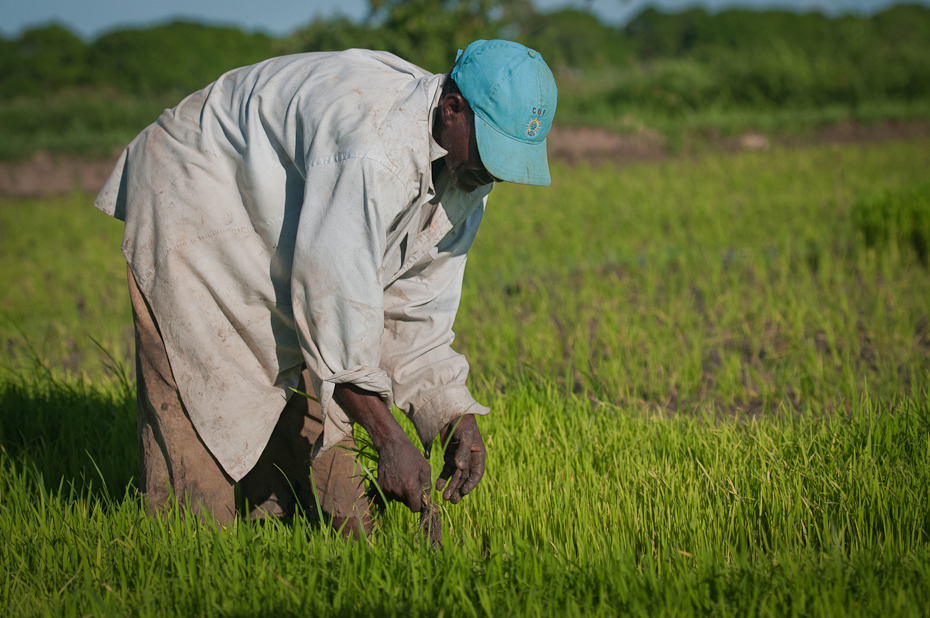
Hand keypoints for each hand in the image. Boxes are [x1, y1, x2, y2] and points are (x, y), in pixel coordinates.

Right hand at [332, 383, 429, 512]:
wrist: (391, 444)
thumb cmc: (411, 455)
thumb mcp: (425, 468)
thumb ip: (427, 486)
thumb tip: (426, 498)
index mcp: (410, 488)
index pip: (415, 508)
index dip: (419, 504)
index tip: (419, 497)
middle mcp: (397, 491)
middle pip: (406, 503)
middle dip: (410, 497)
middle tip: (411, 482)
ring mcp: (386, 489)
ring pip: (397, 498)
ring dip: (401, 492)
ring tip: (403, 477)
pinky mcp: (379, 486)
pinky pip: (388, 494)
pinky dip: (392, 489)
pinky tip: (395, 477)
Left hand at [436, 414, 485, 503]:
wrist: (451, 414)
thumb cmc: (462, 423)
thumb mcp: (465, 435)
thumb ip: (463, 451)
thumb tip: (460, 467)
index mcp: (478, 455)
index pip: (476, 473)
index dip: (471, 484)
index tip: (463, 491)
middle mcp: (470, 459)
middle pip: (465, 478)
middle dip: (458, 489)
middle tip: (452, 500)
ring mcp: (459, 459)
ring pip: (455, 477)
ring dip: (450, 487)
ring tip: (445, 497)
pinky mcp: (449, 458)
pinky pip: (446, 471)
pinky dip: (442, 479)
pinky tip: (437, 486)